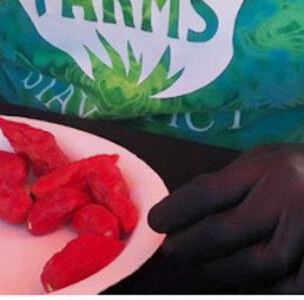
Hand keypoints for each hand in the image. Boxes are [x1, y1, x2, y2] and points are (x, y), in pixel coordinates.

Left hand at [148, 144, 303, 290]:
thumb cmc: (297, 169)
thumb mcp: (265, 158)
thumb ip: (231, 180)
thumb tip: (183, 210)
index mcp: (270, 169)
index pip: (209, 192)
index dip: (175, 211)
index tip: (156, 222)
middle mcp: (290, 199)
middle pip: (224, 231)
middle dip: (190, 244)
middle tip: (173, 249)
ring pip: (255, 264)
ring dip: (220, 269)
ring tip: (202, 264)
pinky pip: (285, 285)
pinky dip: (258, 287)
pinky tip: (240, 280)